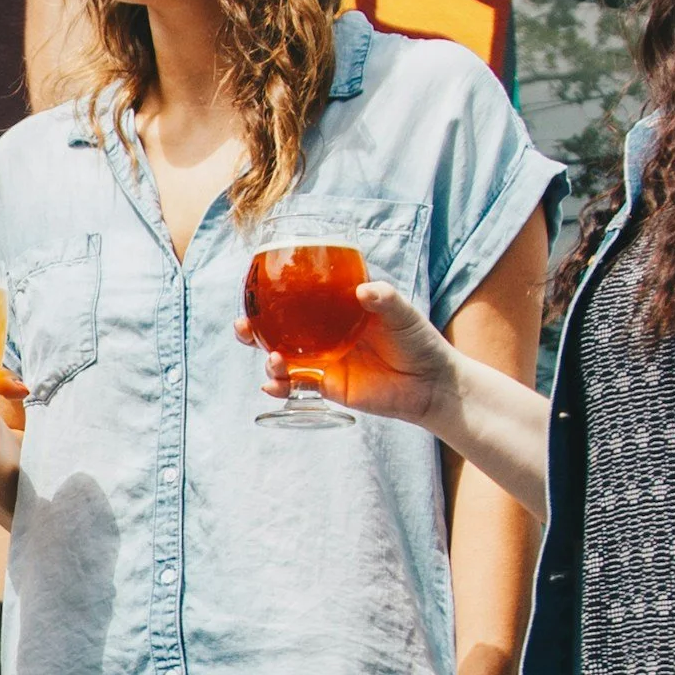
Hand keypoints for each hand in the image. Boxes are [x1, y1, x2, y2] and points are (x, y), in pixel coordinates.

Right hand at [237, 282, 455, 425]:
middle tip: (242, 325)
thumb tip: (363, 290)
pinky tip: (272, 386)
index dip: (271, 293)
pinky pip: (295, 386)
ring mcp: (323, 360)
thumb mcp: (403, 314)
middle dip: (252, 327)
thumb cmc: (419, 341)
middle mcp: (323, 333)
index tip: (253, 288)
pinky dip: (279, 387)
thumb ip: (384, 299)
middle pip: (278, 327)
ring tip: (272, 359)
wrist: (432, 385)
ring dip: (267, 357)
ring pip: (281, 357)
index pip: (297, 297)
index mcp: (335, 309)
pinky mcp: (327, 386)